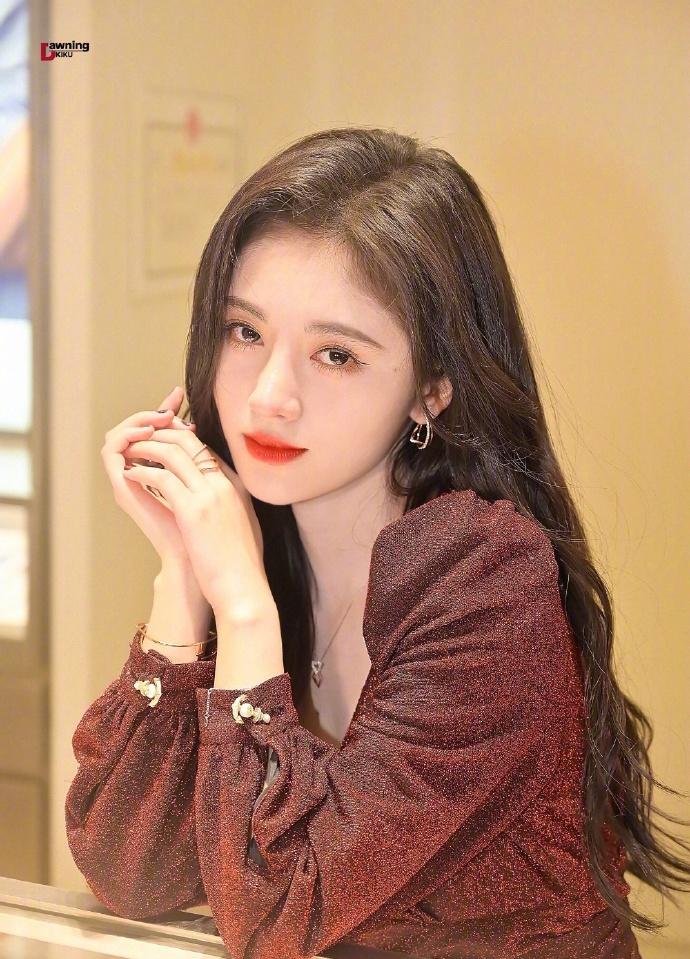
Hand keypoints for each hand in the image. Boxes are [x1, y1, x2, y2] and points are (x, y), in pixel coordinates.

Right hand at [101, 386, 200, 565]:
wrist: (197, 558)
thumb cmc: (208, 528)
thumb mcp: (207, 481)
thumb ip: (202, 458)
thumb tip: (204, 430)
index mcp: (157, 472)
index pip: (153, 433)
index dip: (164, 411)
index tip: (180, 396)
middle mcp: (139, 475)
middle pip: (133, 431)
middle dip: (151, 412)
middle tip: (171, 407)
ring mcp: (128, 482)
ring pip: (117, 435)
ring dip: (138, 420)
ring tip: (161, 416)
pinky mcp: (122, 488)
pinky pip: (112, 450)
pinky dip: (127, 434)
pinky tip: (149, 429)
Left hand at [121, 420, 267, 614]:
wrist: (244, 589)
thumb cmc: (242, 566)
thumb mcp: (245, 525)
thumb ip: (233, 506)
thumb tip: (223, 503)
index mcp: (237, 486)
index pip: (205, 449)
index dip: (179, 440)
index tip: (159, 444)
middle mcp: (225, 484)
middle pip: (188, 441)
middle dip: (160, 435)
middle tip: (139, 439)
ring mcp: (210, 494)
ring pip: (172, 452)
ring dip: (145, 448)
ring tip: (128, 452)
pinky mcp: (193, 510)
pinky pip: (162, 477)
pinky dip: (142, 471)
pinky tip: (130, 474)